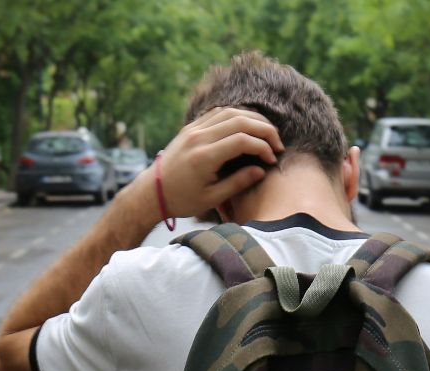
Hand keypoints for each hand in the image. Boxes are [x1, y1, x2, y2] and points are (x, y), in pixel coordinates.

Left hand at [148, 107, 281, 218]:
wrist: (152, 192)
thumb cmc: (182, 200)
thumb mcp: (212, 198)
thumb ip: (238, 183)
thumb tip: (261, 170)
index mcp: (204, 157)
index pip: (242, 141)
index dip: (263, 147)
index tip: (272, 160)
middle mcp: (199, 137)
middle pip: (240, 121)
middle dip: (264, 129)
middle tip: (277, 143)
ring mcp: (193, 129)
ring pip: (230, 112)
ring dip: (253, 119)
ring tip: (266, 133)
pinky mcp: (191, 127)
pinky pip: (218, 113)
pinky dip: (236, 116)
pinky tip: (247, 127)